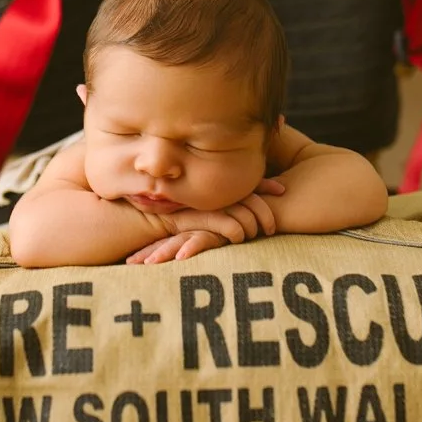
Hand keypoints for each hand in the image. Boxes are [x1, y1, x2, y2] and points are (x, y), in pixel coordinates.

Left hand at [127, 229, 229, 263]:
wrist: (253, 216)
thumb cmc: (233, 232)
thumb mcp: (212, 243)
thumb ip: (196, 250)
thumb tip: (180, 268)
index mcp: (186, 235)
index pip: (162, 244)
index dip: (145, 252)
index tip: (128, 263)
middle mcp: (191, 232)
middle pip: (164, 243)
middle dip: (146, 254)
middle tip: (129, 264)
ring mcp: (202, 230)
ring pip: (178, 242)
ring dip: (164, 253)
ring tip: (150, 263)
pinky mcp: (217, 232)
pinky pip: (202, 241)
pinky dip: (191, 248)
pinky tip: (181, 257)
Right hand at [162, 179, 284, 243]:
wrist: (139, 219)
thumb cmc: (169, 215)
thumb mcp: (197, 207)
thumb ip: (218, 204)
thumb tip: (245, 197)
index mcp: (214, 187)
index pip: (246, 183)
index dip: (265, 185)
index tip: (282, 190)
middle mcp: (211, 193)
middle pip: (249, 197)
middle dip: (266, 212)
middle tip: (271, 228)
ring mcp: (205, 204)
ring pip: (241, 213)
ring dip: (251, 226)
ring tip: (255, 235)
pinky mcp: (198, 218)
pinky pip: (227, 224)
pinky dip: (236, 231)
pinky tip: (237, 238)